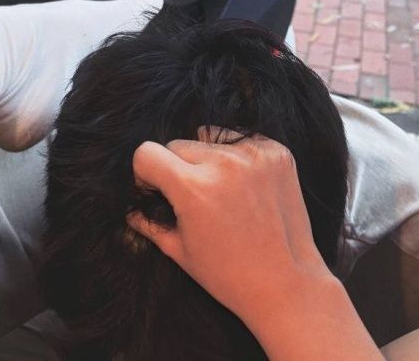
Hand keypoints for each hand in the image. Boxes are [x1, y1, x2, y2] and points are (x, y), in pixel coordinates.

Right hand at [127, 129, 332, 329]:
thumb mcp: (180, 251)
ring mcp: (254, 154)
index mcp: (193, 189)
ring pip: (209, 136)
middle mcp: (223, 164)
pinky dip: (238, 156)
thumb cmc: (229, 275)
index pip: (147, 152)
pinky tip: (247, 187)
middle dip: (177, 167)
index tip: (155, 188)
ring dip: (207, 157)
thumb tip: (131, 208)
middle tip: (192, 197)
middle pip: (178, 144)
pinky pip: (242, 140)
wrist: (286, 283)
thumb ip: (149, 223)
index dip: (145, 172)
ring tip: (222, 191)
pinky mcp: (277, 152)